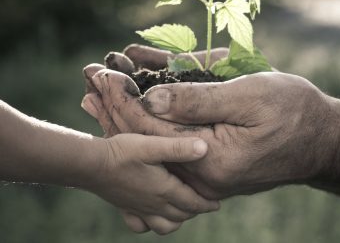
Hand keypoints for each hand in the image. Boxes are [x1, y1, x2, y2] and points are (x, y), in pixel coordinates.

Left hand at [86, 69, 333, 198]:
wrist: (322, 140)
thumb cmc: (294, 113)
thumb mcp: (249, 97)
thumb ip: (199, 101)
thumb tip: (152, 99)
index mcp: (210, 160)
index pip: (152, 130)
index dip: (124, 99)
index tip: (101, 75)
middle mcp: (201, 172)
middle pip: (147, 139)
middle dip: (117, 107)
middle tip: (89, 81)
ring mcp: (205, 170)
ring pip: (156, 141)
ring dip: (129, 113)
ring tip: (99, 93)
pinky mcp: (210, 162)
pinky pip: (173, 140)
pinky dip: (153, 120)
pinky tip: (135, 103)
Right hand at [86, 133, 218, 234]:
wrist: (91, 164)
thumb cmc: (122, 152)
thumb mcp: (152, 145)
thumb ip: (179, 148)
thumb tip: (204, 148)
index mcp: (164, 189)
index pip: (192, 202)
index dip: (207, 203)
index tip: (217, 204)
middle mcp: (153, 203)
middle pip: (181, 214)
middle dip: (195, 211)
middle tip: (203, 203)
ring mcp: (139, 209)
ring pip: (164, 225)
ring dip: (176, 220)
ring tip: (182, 210)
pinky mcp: (125, 208)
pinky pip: (141, 226)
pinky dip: (150, 224)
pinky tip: (152, 214)